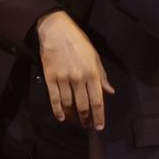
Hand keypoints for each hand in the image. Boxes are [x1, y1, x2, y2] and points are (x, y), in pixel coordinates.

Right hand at [35, 11, 113, 129]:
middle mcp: (78, 78)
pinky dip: (57, 110)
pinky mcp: (50, 78)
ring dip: (72, 116)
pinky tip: (61, 118)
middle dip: (86, 118)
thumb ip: (101, 76)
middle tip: (86, 126)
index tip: (99, 126)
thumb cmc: (78, 42)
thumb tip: (109, 92)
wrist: (56, 32)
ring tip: (75, 122)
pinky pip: (54, 99)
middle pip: (83, 105)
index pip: (97, 100)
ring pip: (68, 104)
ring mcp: (63, 79)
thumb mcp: (94, 56)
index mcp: (92, 73)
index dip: (99, 115)